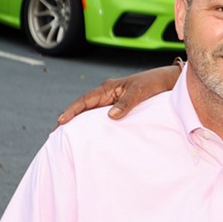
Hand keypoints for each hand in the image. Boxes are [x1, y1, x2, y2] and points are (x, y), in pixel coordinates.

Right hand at [55, 65, 179, 126]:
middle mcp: (107, 95)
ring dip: (80, 124)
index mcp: (108, 88)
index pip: (85, 100)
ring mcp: (112, 102)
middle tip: (55, 134)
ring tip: (67, 139)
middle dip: (70, 119)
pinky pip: (102, 118)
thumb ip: (126, 103)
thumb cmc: (152, 83)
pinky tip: (89, 137)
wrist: (167, 82)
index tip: (61, 121)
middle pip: (83, 108)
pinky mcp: (119, 109)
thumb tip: (110, 116)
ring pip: (91, 114)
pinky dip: (93, 126)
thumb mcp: (139, 92)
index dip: (72, 110)